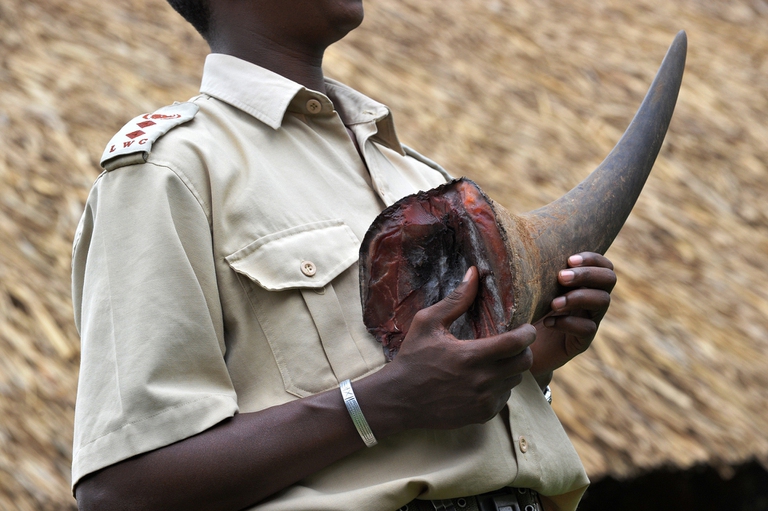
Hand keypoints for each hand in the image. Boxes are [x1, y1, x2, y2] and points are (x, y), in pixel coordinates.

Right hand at [374, 266, 535, 431]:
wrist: (398, 399)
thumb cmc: (412, 358)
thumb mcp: (427, 323)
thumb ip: (456, 299)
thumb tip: (474, 273)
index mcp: (471, 356)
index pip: (517, 344)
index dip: (527, 333)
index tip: (525, 328)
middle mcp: (482, 381)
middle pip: (524, 363)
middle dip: (524, 350)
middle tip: (513, 343)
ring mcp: (483, 401)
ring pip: (516, 381)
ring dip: (511, 369)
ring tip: (495, 360)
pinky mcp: (481, 415)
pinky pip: (504, 398)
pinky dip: (500, 387)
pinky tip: (483, 379)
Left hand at [529, 252, 615, 385]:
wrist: (518, 348)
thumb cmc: (521, 310)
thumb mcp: (528, 287)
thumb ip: (532, 267)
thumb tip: (515, 241)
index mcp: (581, 282)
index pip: (603, 264)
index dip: (591, 259)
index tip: (569, 260)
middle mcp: (590, 299)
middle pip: (609, 279)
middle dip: (587, 275)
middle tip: (561, 277)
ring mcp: (589, 320)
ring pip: (602, 302)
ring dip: (578, 297)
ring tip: (553, 303)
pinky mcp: (581, 341)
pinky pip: (587, 328)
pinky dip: (569, 322)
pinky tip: (548, 322)